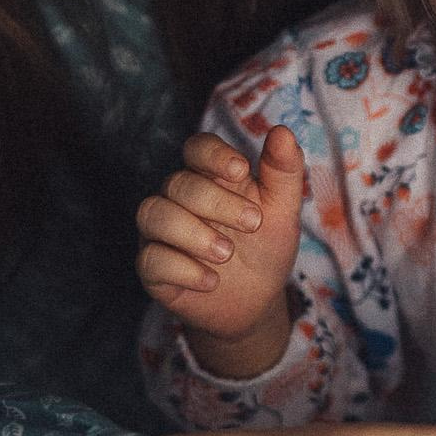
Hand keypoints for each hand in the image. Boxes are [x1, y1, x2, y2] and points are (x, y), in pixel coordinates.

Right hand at [135, 125, 307, 375]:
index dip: (213, 154)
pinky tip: (212, 280)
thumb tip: (284, 132)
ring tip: (226, 253)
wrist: (257, 303)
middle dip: (216, 202)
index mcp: (209, 178)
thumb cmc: (265, 249)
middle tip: (253, 224)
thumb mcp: (282, 212)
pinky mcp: (153, 268)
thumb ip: (283, 173)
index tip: (240, 170)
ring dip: (192, 233)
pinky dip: (183, 269)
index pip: (197, 148)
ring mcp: (161, 232)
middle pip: (178, 183)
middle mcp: (178, 199)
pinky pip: (151, 259)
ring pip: (154, 214)